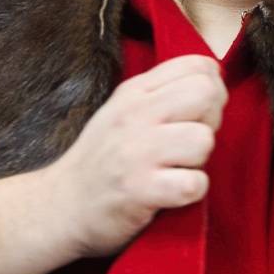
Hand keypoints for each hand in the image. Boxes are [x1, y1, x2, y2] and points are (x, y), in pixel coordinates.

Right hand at [34, 54, 226, 261]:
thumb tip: (214, 78)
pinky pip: (193, 184)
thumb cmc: (102, 160)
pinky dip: (191, 192)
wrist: (59, 206)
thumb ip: (163, 92)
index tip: (195, 114)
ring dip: (200, 160)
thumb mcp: (124, 110)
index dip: (212, 90)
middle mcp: (135, 115)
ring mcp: (136, 152)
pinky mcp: (140, 190)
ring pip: (203, 139)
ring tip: (176, 169)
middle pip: (206, 93)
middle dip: (212, 120)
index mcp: (135, 92)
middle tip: (190, 143)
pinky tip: (172, 192)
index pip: (199, 66)